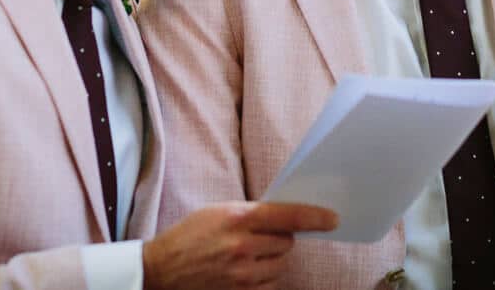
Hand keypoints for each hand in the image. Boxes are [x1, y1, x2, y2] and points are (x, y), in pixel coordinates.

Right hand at [142, 201, 337, 289]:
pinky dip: (264, 277)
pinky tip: (244, 272)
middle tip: (258, 237)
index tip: (332, 218)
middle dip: (278, 239)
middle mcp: (242, 246)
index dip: (314, 217)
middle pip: (286, 242)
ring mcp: (242, 275)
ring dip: (272, 259)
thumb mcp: (218, 212)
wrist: (161, 270)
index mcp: (237, 218)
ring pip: (280, 265)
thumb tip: (285, 216)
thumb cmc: (190, 236)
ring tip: (246, 255)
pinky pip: (270, 284)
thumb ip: (251, 213)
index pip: (287, 216)